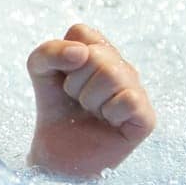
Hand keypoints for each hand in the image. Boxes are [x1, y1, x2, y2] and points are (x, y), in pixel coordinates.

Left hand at [26, 23, 155, 178]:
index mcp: (100, 51)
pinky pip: (127, 99)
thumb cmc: (55, 109)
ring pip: (112, 75)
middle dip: (74, 82)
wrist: (58, 152)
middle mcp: (122, 67)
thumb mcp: (40, 72)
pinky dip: (108, 112)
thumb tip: (82, 52)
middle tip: (77, 100)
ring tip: (92, 111)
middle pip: (96, 55)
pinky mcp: (146, 116)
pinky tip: (108, 122)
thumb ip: (49, 52)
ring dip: (89, 98)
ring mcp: (137, 90)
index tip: (63, 76)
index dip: (64, 56)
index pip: (82, 32)